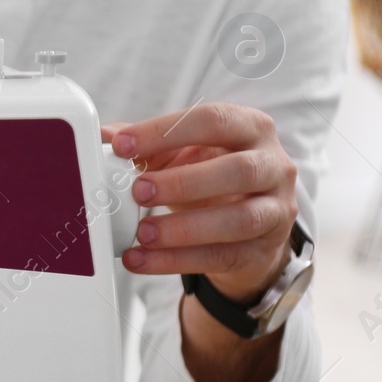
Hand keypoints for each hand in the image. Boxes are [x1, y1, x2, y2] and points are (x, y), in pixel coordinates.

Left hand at [104, 103, 297, 303]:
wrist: (248, 228)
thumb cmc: (212, 178)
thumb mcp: (183, 155)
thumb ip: (148, 145)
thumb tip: (104, 135)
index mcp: (250, 128)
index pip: (212, 120)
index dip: (166, 131)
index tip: (122, 145)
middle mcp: (273, 165)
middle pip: (238, 170)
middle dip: (183, 182)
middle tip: (138, 191)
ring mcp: (276, 209)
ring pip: (239, 219)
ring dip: (184, 228)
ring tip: (143, 233)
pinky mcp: (264, 249)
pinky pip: (221, 256)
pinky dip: (176, 260)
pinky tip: (143, 259)